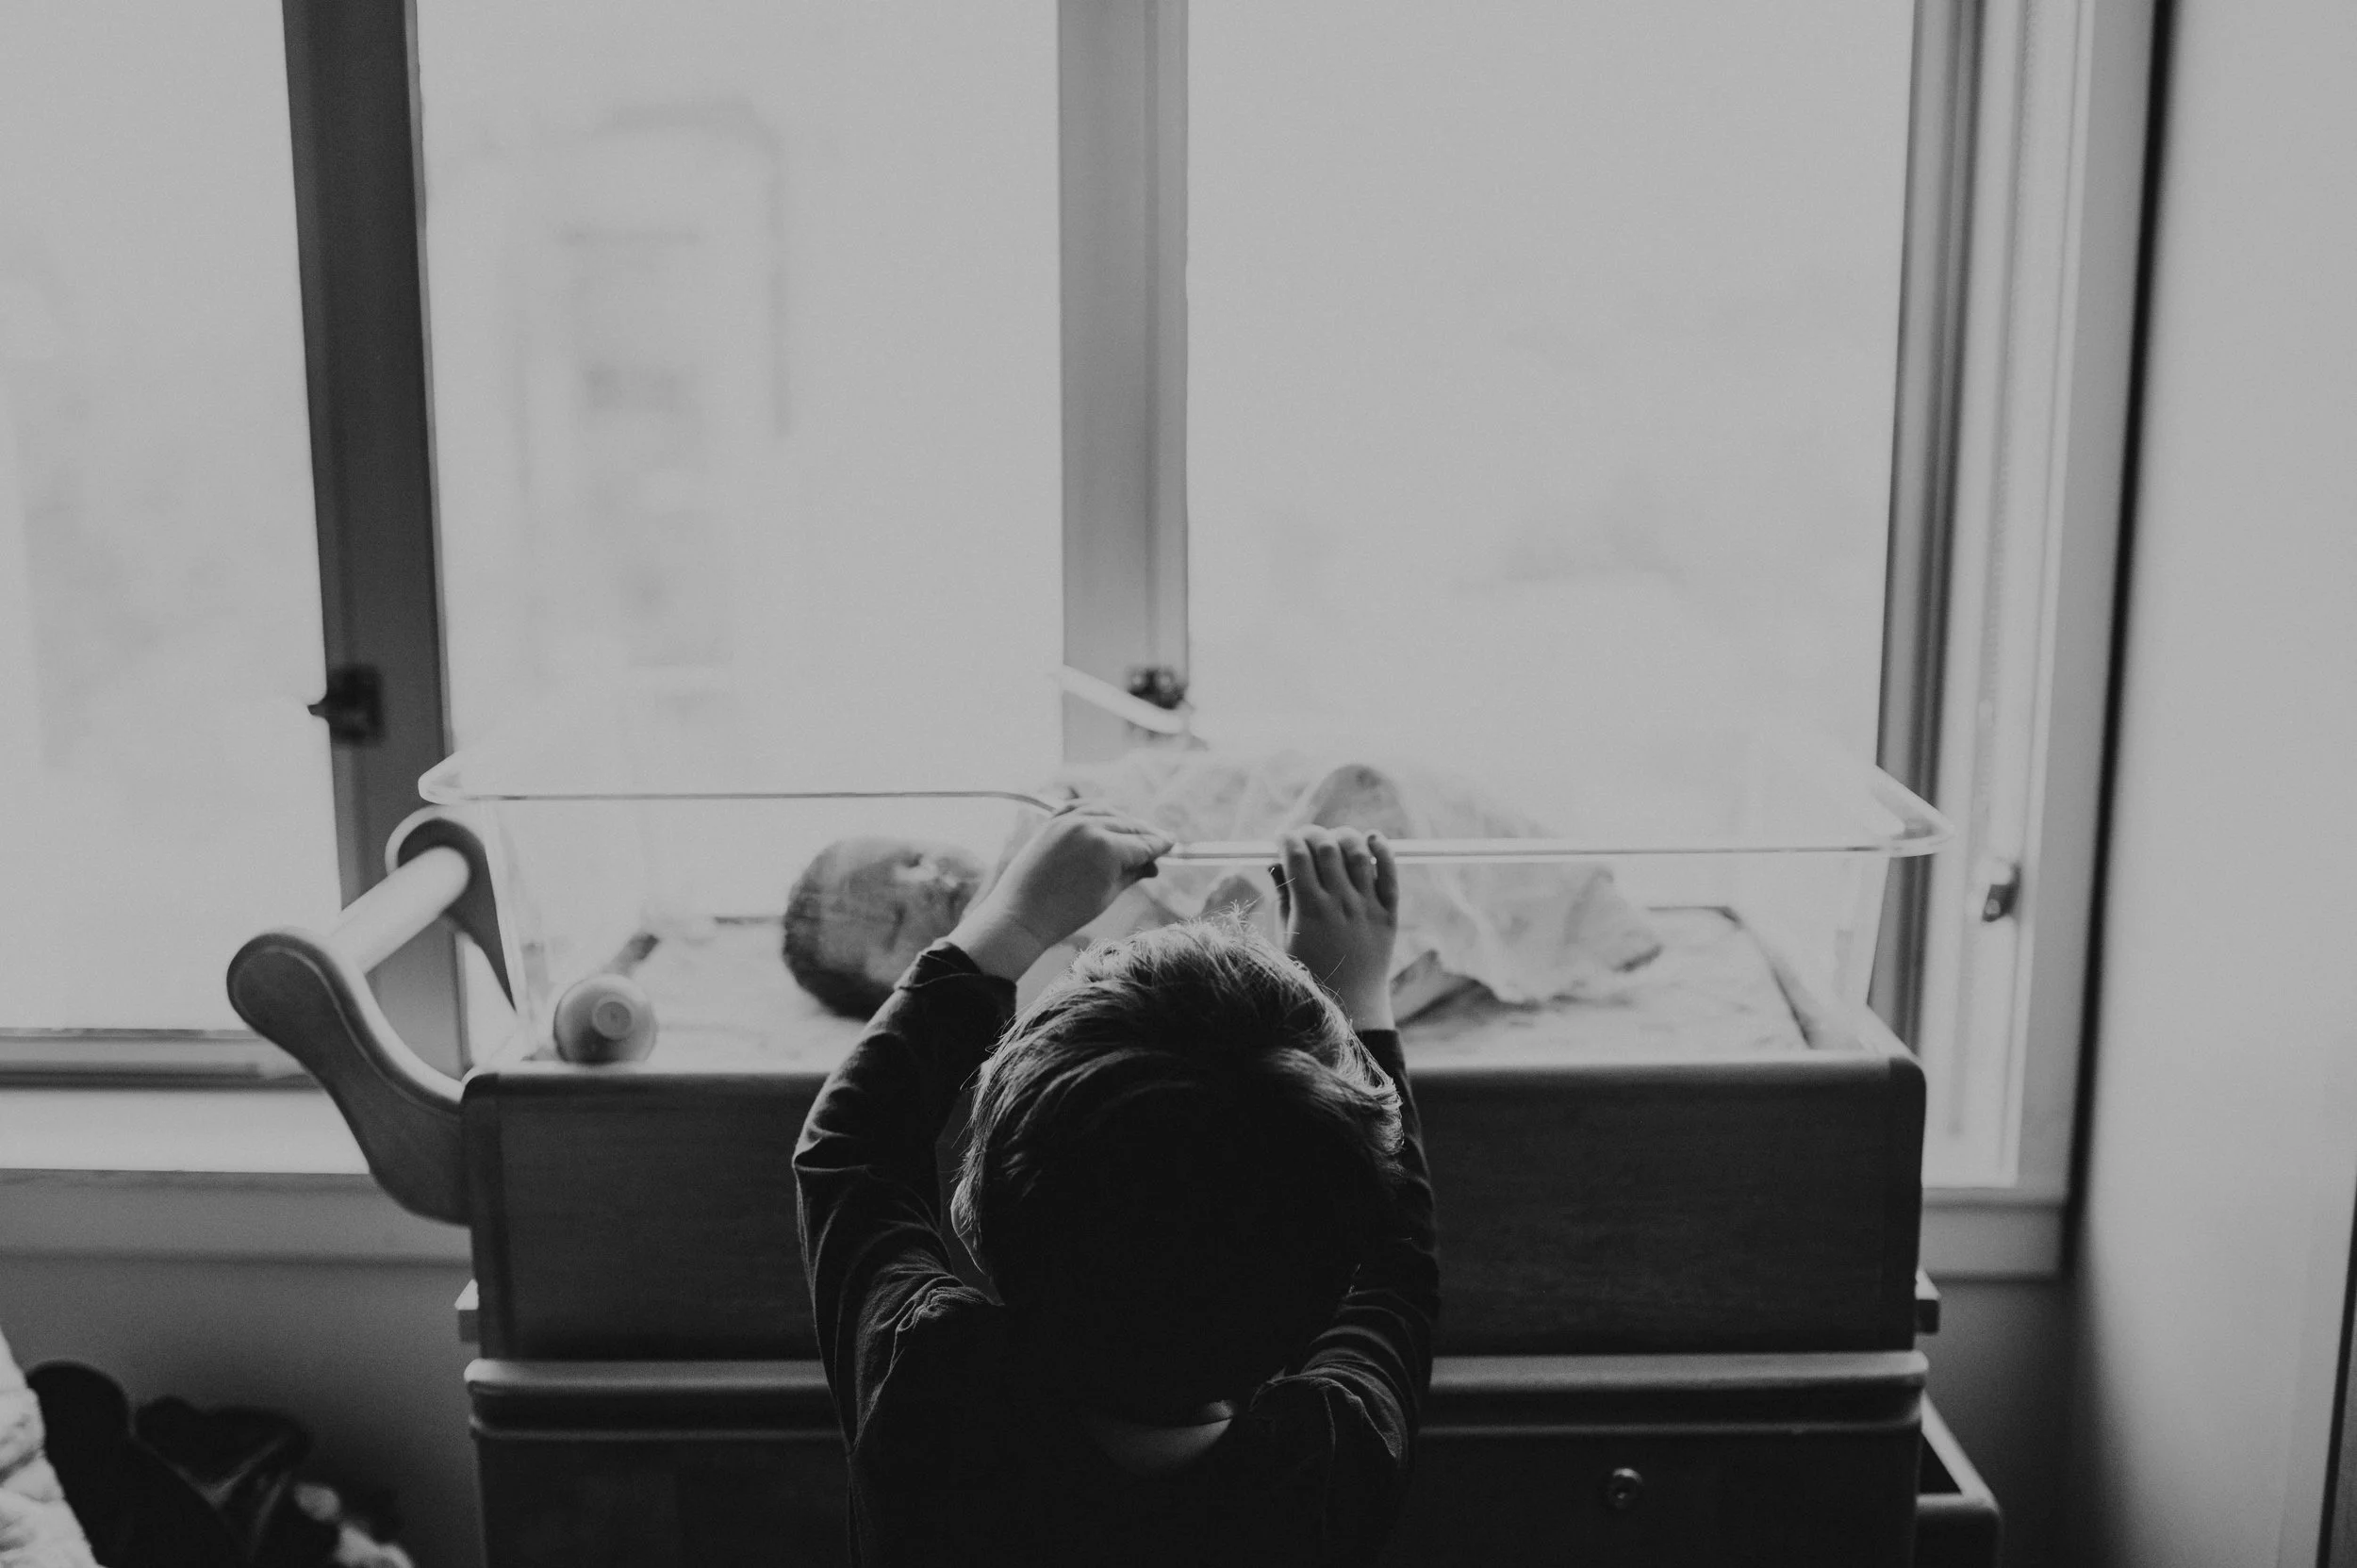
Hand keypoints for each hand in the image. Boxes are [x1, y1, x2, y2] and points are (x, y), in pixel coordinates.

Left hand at [950, 804, 1172, 981]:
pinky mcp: (1052, 821)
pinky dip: (1097, 810)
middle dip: (1146, 834)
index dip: (1161, 845)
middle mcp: (1089, 826)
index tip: (1173, 844)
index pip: (1143, 843)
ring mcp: (1068, 820)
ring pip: (1107, 811)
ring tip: (1137, 831)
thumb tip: (1153, 865)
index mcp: (1107, 847)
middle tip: (1160, 841)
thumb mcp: (1107, 895)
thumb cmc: (1066, 913)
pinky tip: (1107, 815)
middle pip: (1128, 825)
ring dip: (1124, 820)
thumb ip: (1132, 874)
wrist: (1021, 914)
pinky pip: (1081, 806)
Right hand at [1277, 826, 1398, 1030]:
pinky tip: (1372, 837)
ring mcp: (1368, 908)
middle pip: (1326, 848)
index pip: (1298, 856)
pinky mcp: (1389, 914)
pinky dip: (1383, 849)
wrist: (1350, 1004)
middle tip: (1304, 838)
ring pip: (1358, 852)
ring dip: (1343, 836)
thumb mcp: (1285, 936)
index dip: (1287, 839)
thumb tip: (1276, 861)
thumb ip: (1283, 896)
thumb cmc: (1310, 971)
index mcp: (1310, 911)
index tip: (1282, 839)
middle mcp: (1341, 905)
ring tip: (1332, 840)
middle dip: (1311, 833)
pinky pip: (1390, 873)